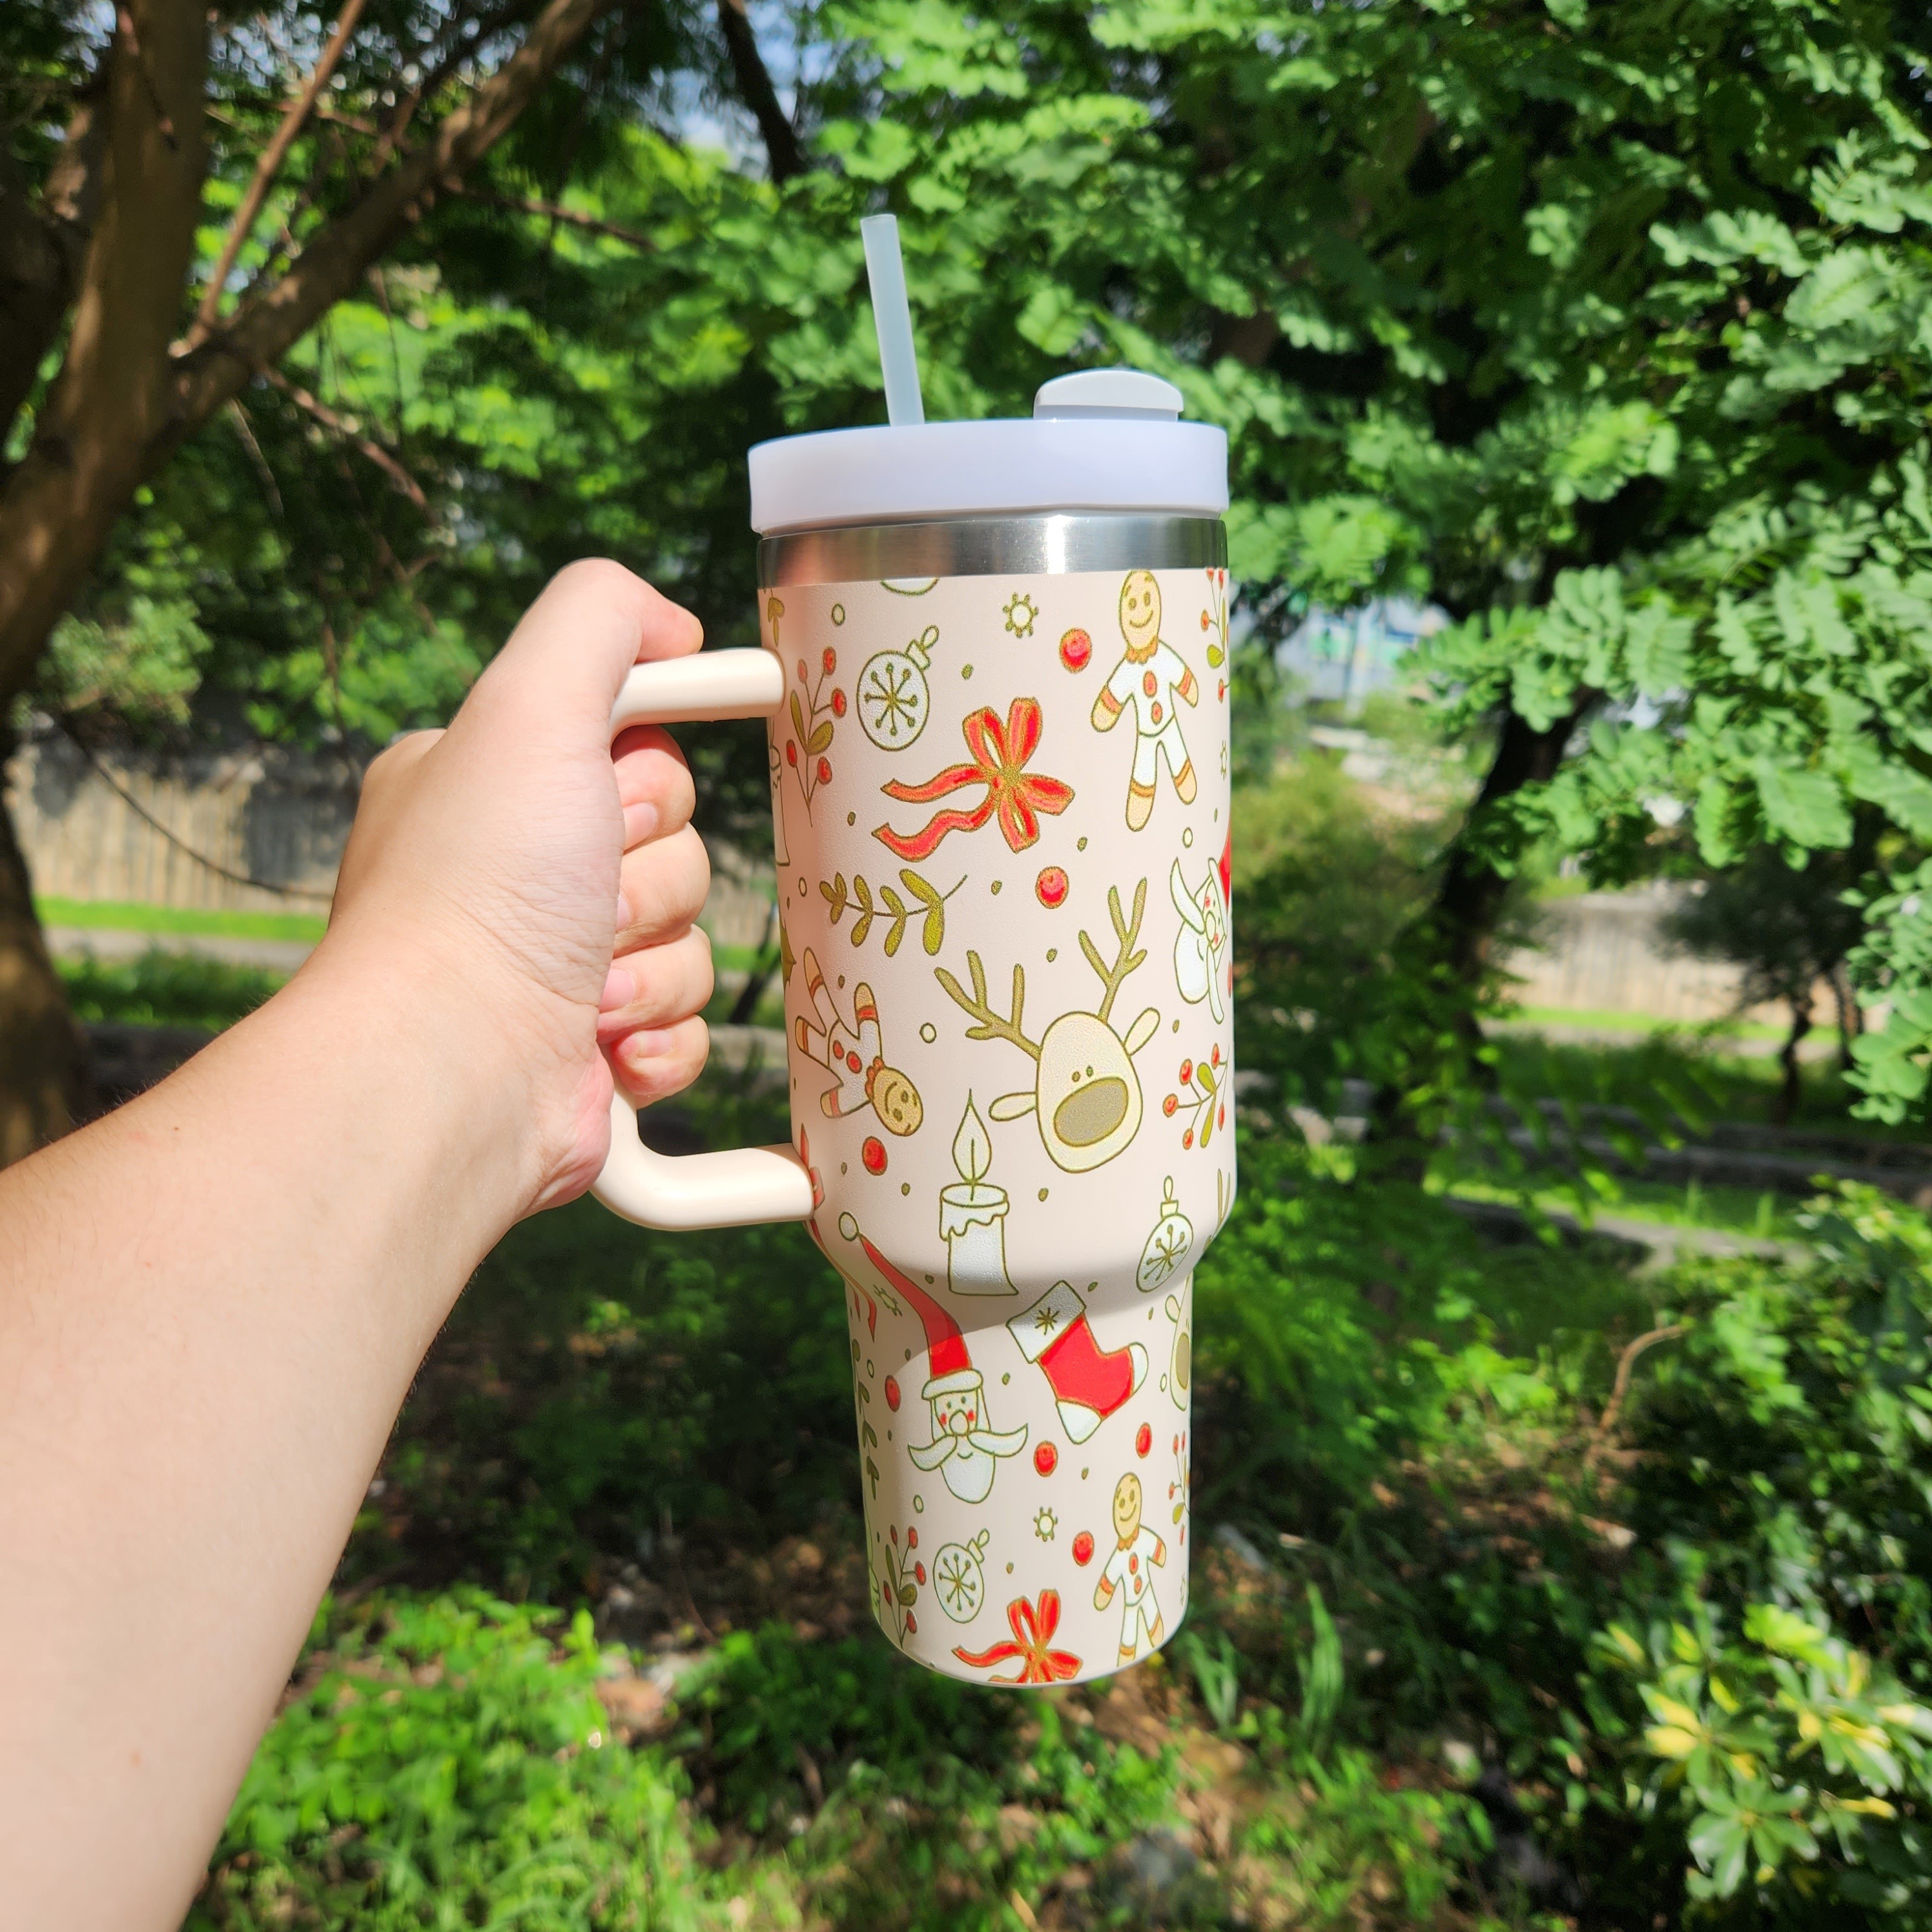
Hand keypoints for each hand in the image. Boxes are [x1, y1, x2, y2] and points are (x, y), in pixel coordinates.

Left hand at [327, 560, 714, 1214]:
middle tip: (585, 903)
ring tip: (586, 988)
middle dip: (651, 880)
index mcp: (492, 783)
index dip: (649, 780)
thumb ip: (601, 616)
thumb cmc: (481, 886)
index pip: (637, 749)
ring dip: (655, 964)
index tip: (612, 800)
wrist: (453, 1069)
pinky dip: (660, 1038)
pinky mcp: (592, 1051)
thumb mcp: (529, 701)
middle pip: (677, 845)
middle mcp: (515, 870)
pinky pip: (686, 1026)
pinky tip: (604, 1047)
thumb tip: (679, 628)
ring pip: (688, 937)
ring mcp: (553, 966)